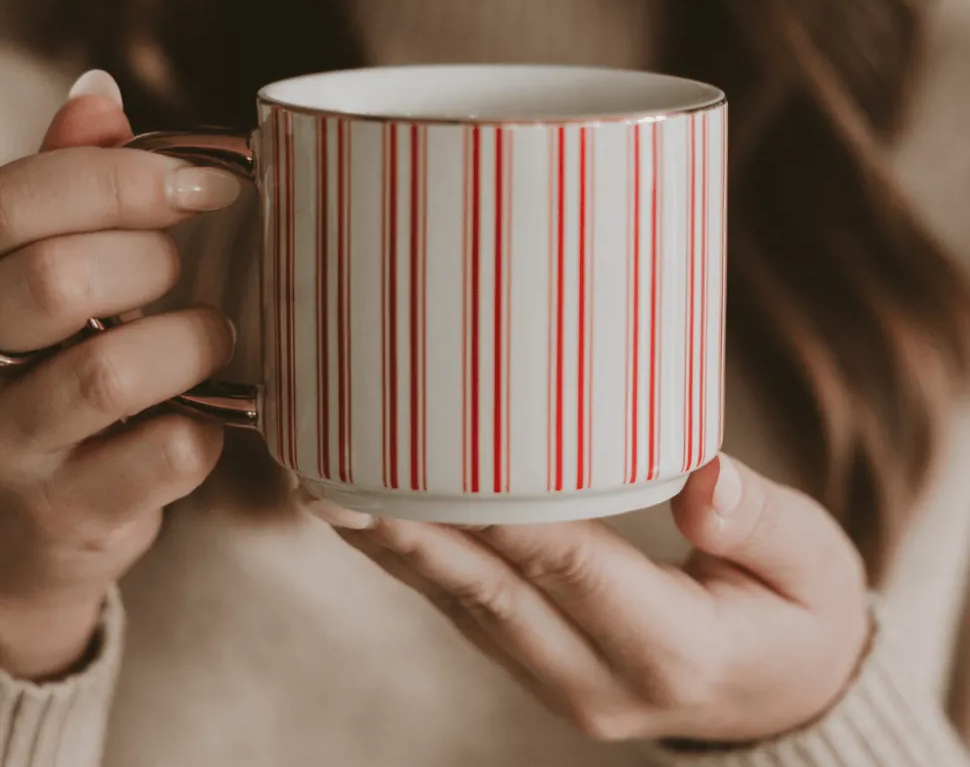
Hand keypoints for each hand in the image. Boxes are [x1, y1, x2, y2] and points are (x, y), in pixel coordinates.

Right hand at [0, 72, 238, 679]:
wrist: (13, 536)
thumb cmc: (43, 382)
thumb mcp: (37, 281)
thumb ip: (60, 193)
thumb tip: (100, 92)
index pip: (15, 200)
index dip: (122, 176)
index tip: (213, 183)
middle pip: (55, 279)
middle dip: (152, 263)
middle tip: (183, 277)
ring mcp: (10, 449)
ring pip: (109, 373)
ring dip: (191, 344)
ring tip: (209, 341)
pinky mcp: (68, 517)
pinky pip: (166, 452)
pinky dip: (207, 429)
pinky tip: (199, 422)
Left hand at [317, 456, 869, 743]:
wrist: (787, 696)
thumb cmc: (800, 615)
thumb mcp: (811, 565)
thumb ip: (757, 521)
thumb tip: (703, 477)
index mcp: (671, 650)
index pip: (564, 565)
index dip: (488, 511)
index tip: (414, 462)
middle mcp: (597, 678)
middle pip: (486, 593)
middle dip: (403, 532)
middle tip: (323, 479)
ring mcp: (561, 680)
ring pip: (461, 605)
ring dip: (393, 547)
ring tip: (323, 489)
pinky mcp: (542, 666)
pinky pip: (469, 610)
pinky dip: (420, 562)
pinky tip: (377, 519)